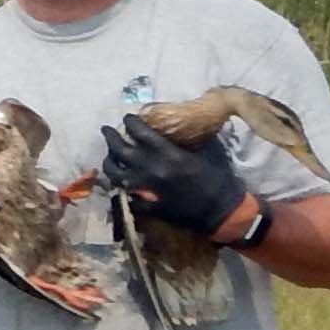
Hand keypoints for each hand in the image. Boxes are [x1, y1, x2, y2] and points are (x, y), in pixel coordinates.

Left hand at [101, 114, 249, 236]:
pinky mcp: (148, 207)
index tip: (127, 118)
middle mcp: (152, 170)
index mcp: (168, 154)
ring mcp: (147, 190)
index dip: (130, 122)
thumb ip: (190, 138)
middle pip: (120, 150)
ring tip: (109, 158)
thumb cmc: (219, 178)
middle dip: (110, 137)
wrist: (222, 211)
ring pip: (116, 175)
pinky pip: (127, 198)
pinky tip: (122, 185)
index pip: (139, 132)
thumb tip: (184, 123)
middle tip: (106, 130)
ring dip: (110, 163)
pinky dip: (123, 191)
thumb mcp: (208, 150)